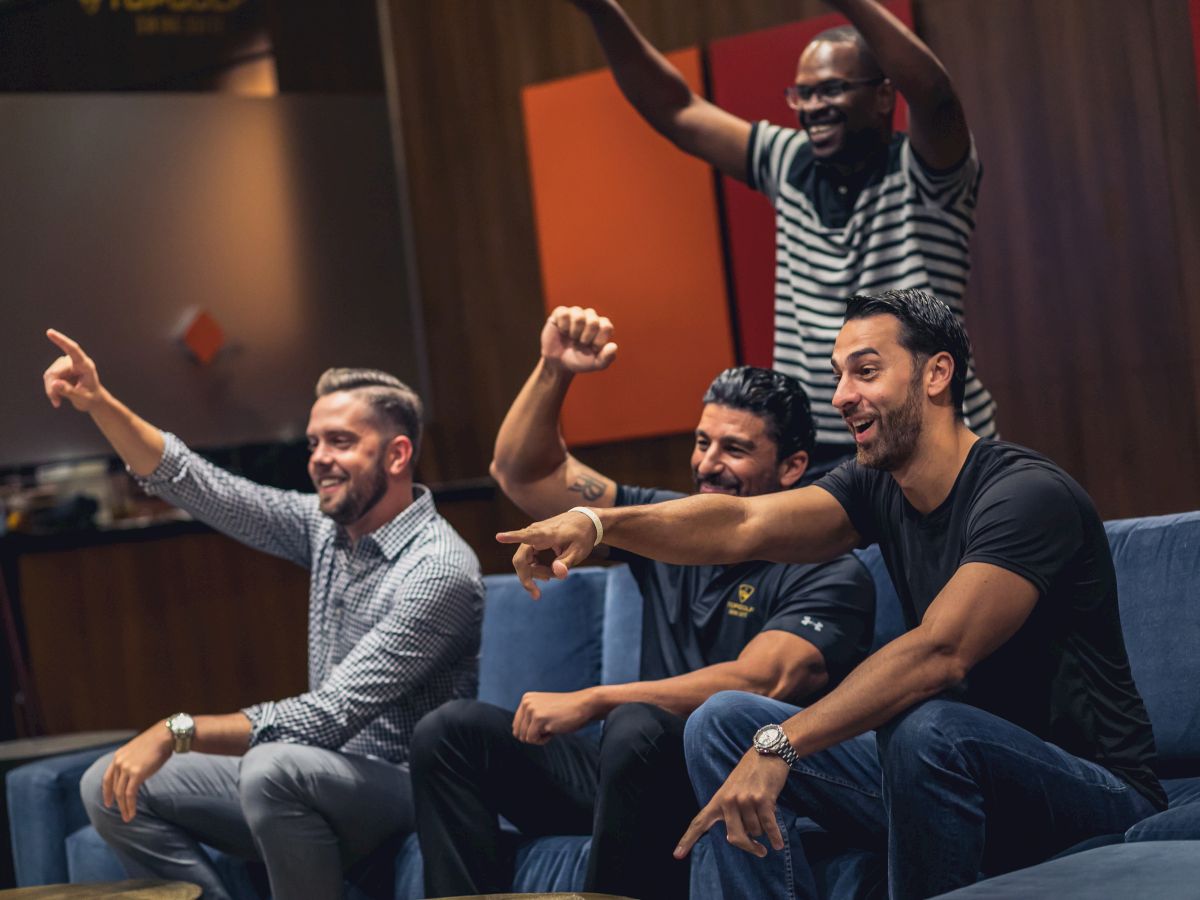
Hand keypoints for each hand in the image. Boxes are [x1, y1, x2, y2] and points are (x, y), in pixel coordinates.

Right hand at [43, 329, 104, 411]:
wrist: (92, 400)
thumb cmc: (91, 398)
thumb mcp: (82, 399)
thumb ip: (69, 391)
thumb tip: (54, 384)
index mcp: (86, 365)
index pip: (73, 350)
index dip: (61, 341)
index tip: (50, 332)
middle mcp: (75, 362)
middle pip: (55, 371)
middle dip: (52, 387)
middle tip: (56, 401)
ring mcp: (66, 364)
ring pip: (49, 375)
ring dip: (51, 390)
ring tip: (58, 400)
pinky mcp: (59, 369)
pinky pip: (48, 378)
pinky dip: (50, 389)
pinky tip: (57, 398)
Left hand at [102, 723, 173, 821]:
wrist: (166, 735)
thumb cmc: (157, 741)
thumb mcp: (139, 750)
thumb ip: (133, 761)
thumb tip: (136, 772)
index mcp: (118, 756)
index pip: (107, 778)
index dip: (107, 792)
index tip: (108, 802)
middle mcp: (119, 762)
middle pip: (115, 788)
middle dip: (118, 803)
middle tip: (122, 814)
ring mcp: (127, 768)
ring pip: (121, 793)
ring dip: (124, 808)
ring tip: (128, 817)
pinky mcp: (136, 773)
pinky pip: (130, 794)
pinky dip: (130, 806)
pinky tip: (132, 813)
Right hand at [496, 509, 598, 597]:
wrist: (584, 520)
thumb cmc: (582, 535)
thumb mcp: (580, 551)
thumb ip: (567, 562)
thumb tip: (556, 574)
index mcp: (548, 534)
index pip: (527, 535)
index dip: (512, 537)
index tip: (499, 536)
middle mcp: (536, 532)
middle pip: (521, 559)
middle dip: (526, 577)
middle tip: (536, 594)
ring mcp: (532, 536)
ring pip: (523, 560)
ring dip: (534, 573)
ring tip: (553, 576)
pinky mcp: (533, 540)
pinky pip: (527, 558)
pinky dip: (535, 568)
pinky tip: (547, 572)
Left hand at [513, 689, 600, 743]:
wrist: (585, 705)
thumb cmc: (566, 711)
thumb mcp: (544, 710)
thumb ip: (529, 718)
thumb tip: (516, 734)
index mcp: (526, 699)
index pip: (516, 725)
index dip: (530, 731)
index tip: (545, 724)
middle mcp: (526, 702)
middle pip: (518, 733)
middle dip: (533, 735)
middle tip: (549, 726)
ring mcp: (532, 709)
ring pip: (524, 738)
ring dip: (539, 738)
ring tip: (552, 726)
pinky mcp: (538, 718)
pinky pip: (532, 739)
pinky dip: (544, 740)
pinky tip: (554, 729)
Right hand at [541, 306, 617, 374]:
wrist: (559, 363)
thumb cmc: (580, 360)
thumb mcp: (595, 364)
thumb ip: (607, 358)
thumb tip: (614, 346)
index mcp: (602, 326)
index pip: (606, 327)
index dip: (599, 340)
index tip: (593, 349)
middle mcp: (591, 316)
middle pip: (593, 322)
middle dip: (586, 338)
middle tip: (581, 344)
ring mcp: (576, 313)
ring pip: (579, 317)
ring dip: (574, 332)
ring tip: (572, 338)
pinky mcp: (561, 312)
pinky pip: (564, 313)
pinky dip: (563, 326)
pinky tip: (563, 331)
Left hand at [674, 748, 790, 859]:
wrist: (767, 753)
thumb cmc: (750, 774)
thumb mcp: (733, 790)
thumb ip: (732, 812)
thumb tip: (743, 839)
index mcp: (718, 800)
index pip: (699, 822)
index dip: (687, 840)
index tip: (677, 855)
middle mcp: (728, 801)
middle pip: (734, 838)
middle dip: (749, 847)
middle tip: (759, 850)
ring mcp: (744, 800)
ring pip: (755, 832)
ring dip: (763, 829)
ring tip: (766, 814)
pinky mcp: (761, 800)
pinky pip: (769, 827)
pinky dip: (775, 837)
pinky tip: (778, 844)